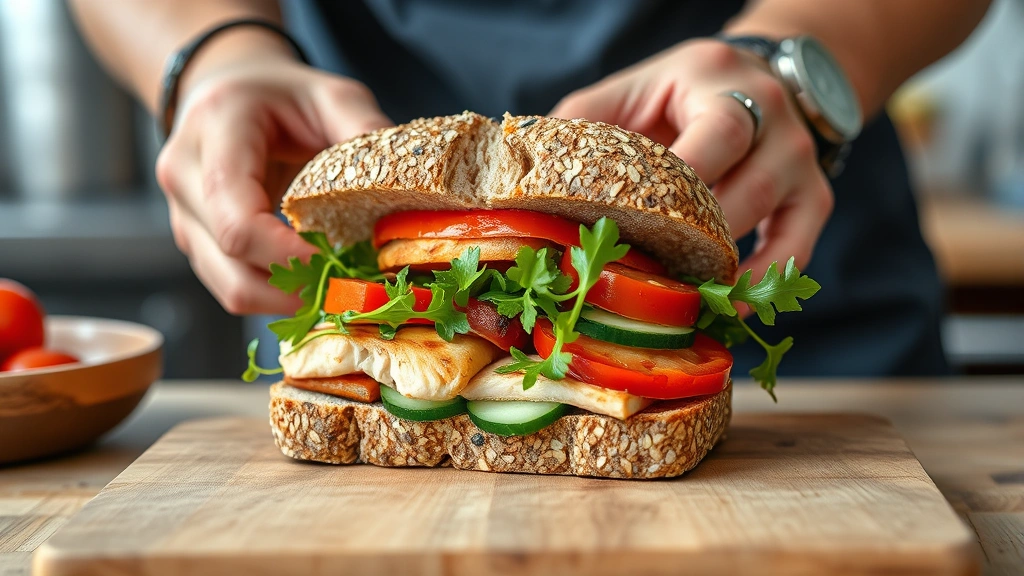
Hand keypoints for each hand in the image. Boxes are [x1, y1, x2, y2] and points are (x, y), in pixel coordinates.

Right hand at [156, 50, 391, 314]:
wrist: (226, 92)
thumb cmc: (281, 95)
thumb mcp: (330, 93)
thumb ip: (363, 126)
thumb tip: (402, 181)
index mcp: (213, 132)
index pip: (237, 220)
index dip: (290, 258)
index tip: (343, 265)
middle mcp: (183, 177)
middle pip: (231, 265)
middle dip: (298, 288)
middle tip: (355, 290)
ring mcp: (183, 216)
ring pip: (230, 288)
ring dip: (289, 301)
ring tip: (342, 292)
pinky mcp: (196, 242)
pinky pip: (234, 286)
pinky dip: (278, 297)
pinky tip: (319, 286)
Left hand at [550, 39, 833, 279]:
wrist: (753, 77)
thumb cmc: (675, 94)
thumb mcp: (629, 91)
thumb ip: (585, 126)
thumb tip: (529, 183)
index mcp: (721, 81)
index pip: (711, 140)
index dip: (677, 195)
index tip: (627, 235)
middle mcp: (774, 117)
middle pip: (744, 189)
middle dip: (694, 241)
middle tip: (645, 281)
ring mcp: (802, 160)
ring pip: (768, 224)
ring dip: (720, 268)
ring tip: (674, 304)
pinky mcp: (815, 197)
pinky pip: (796, 250)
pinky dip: (761, 284)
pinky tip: (723, 307)